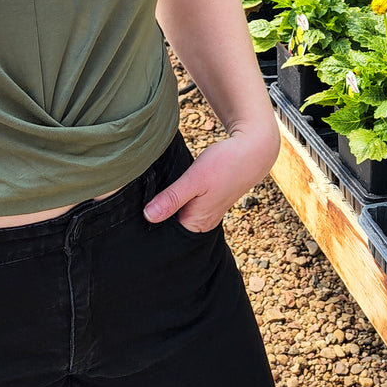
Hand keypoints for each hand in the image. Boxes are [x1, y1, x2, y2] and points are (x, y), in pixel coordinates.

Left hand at [142, 124, 279, 232]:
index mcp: (197, 224)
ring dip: (165, 205)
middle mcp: (202, 223)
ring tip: (148, 194)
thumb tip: (148, 217)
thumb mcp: (194, 179)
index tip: (132, 215)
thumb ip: (172, 198)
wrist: (253, 150)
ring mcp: (206, 213)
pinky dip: (175, 198)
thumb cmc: (225, 163)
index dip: (149, 226)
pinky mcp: (208, 201)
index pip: (166, 236)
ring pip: (177, 214)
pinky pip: (185, 205)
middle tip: (136, 202)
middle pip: (171, 227)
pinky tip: (166, 189)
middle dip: (155, 216)